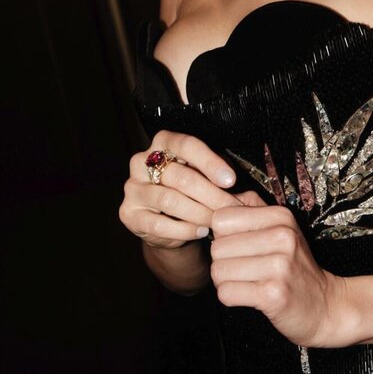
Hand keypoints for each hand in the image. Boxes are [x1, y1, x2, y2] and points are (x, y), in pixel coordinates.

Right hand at [119, 131, 238, 248]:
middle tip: (230, 207)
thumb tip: (243, 191)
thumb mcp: (206, 178)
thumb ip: (221, 180)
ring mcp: (133, 188)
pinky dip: (184, 230)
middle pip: (179, 176)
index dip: (210, 162)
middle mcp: (141, 161)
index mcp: (163, 142)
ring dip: (198, 212)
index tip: (230, 180)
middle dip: (210, 193)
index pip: (186, 145)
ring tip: (216, 220)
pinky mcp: (129, 213)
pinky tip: (201, 231)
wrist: (167, 224)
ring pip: (169, 200)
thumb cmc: (191, 192)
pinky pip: (158, 224)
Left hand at [210, 191, 349, 347]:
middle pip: (217, 248)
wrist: (324, 304)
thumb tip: (215, 197)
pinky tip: (249, 295)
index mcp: (280, 216)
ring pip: (219, 271)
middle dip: (223, 262)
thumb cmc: (293, 264)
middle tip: (243, 269)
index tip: (238, 245)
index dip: (222, 236)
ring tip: (246, 282)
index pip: (221, 219)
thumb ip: (249, 209)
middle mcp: (282, 236)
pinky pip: (226, 293)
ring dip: (226, 281)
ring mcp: (279, 266)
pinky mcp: (273, 294)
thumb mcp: (279, 228)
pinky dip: (230, 297)